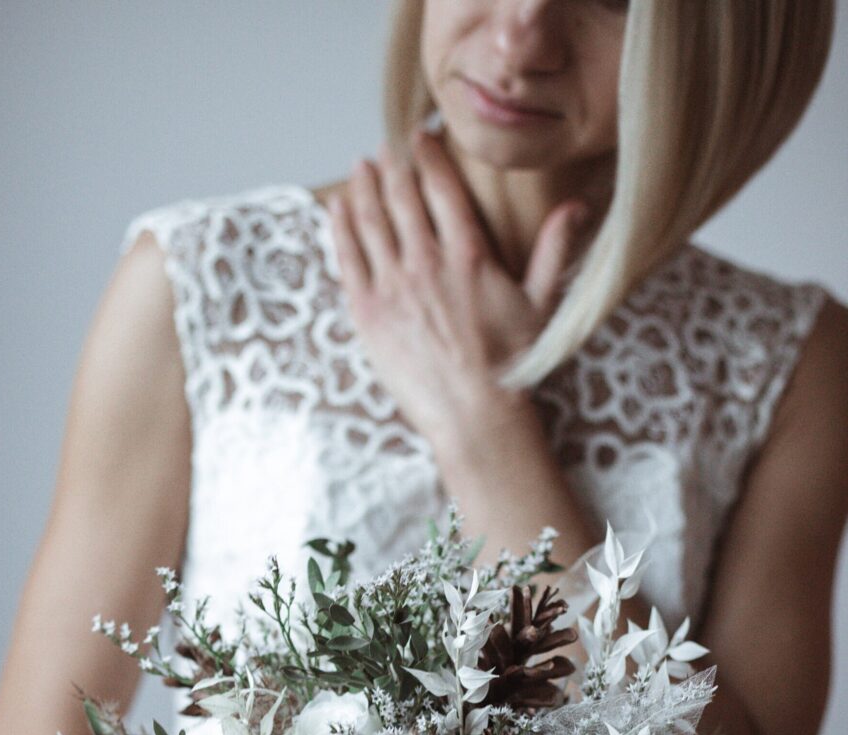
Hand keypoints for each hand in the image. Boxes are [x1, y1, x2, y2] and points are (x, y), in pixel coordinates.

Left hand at [328, 129, 589, 454]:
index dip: (429, 157)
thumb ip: (555, 250)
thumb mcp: (541, 305)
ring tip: (360, 169)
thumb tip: (578, 207)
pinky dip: (340, 228)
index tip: (420, 138)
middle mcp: (426, 264)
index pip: (442, 188)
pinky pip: (347, 259)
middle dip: (391, 166)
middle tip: (386, 149)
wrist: (474, 416)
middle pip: (401, 197)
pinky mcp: (368, 314)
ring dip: (362, 189)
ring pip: (370, 221)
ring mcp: (392, 288)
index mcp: (468, 255)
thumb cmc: (510, 366)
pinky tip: (337, 208)